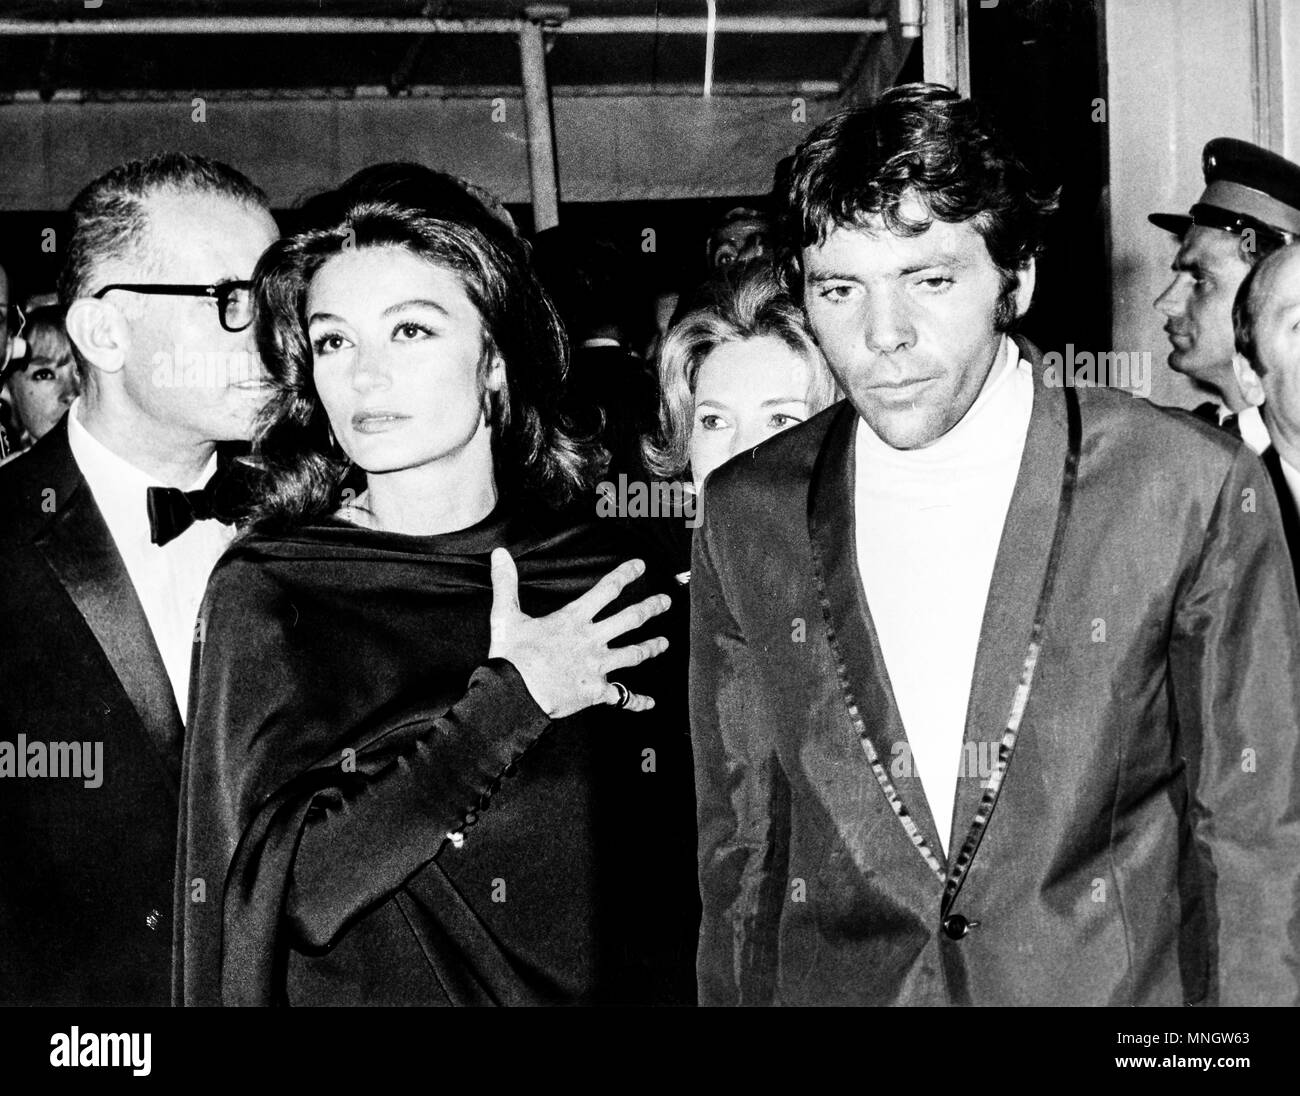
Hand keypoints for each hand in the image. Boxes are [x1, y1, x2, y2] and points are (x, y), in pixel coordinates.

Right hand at [488, 549, 670, 718]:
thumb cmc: (511, 657)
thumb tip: (500, 555)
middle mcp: (591, 640)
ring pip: (633, 655)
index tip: (640, 565)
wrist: (513, 694)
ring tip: (664, 644)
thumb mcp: (505, 615)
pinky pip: (622, 697)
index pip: (606, 590)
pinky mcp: (596, 692)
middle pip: (630, 619)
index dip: (625, 575)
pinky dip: (637, 701)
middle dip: (650, 608)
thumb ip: (506, 583)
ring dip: (651, 648)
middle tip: (666, 601)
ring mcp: (597, 666)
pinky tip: (650, 703)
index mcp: (573, 619)